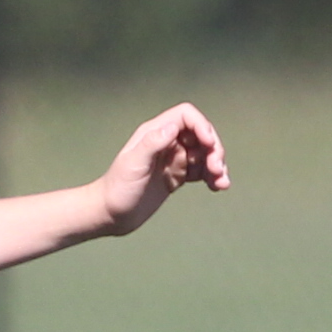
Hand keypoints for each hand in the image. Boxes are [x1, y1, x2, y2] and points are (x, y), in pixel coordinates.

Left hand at [98, 104, 230, 236]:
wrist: (111, 215)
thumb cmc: (118, 189)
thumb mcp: (133, 164)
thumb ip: (152, 143)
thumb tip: (174, 126)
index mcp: (155, 133)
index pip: (186, 116)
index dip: (202, 126)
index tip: (209, 145)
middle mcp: (166, 142)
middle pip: (200, 134)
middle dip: (214, 149)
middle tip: (216, 169)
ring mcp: (173, 159)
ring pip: (204, 153)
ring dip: (217, 164)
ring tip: (221, 183)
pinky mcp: (177, 176)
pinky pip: (201, 170)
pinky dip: (213, 176)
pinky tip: (218, 187)